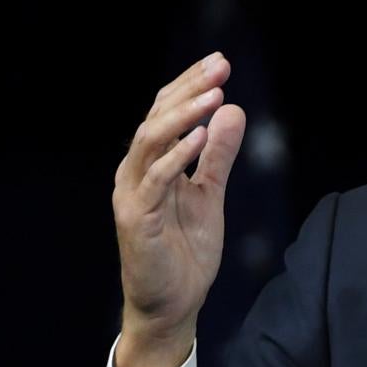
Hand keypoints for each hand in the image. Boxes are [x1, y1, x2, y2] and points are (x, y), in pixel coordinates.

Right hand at [112, 53, 247, 366]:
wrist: (172, 303)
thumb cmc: (184, 251)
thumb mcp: (210, 194)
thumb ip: (217, 155)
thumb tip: (233, 110)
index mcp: (151, 164)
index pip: (166, 113)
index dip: (189, 86)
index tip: (220, 62)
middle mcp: (136, 172)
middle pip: (157, 118)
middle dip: (188, 90)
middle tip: (220, 67)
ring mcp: (133, 194)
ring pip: (150, 142)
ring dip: (182, 116)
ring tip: (213, 95)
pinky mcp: (136, 219)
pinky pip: (155, 181)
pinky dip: (175, 157)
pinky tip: (199, 137)